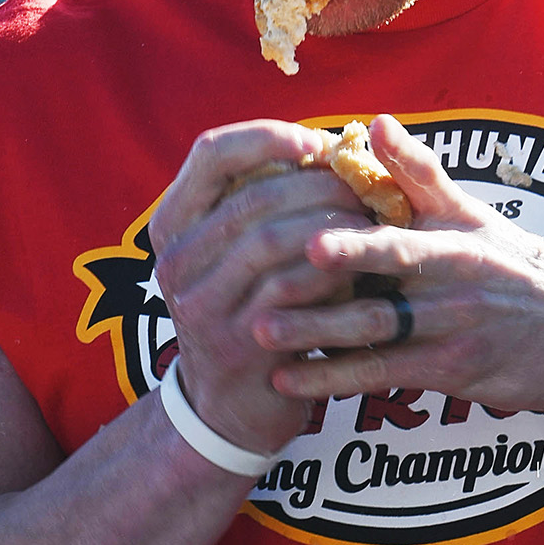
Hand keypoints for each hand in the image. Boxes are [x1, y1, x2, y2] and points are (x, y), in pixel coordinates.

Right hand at [147, 121, 375, 453]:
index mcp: (173, 224)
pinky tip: (360, 266)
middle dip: (316, 183)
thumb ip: (268, 206)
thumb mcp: (241, 256)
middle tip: (364, 184)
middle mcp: (175, 261)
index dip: (267, 136)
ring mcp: (200, 305)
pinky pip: (289, 290)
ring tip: (369, 218)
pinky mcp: (236, 343)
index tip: (318, 140)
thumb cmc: (253, 313)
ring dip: (328, 222)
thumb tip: (335, 150)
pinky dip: (330, 270)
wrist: (232, 408)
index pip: (211, 154)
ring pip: (268, 240)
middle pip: (250, 197)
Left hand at [257, 116, 543, 415]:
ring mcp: (454, 332)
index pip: (401, 236)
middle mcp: (456, 285)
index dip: (356, 240)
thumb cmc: (522, 269)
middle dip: (321, 297)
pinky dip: (334, 380)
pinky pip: (385, 376)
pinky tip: (288, 382)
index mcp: (456, 239)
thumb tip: (371, 123)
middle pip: (382, 293)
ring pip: (377, 337)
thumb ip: (420, 174)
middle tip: (264, 295)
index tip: (308, 239)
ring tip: (260, 335)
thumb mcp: (477, 217)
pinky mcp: (453, 374)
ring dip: (316, 339)